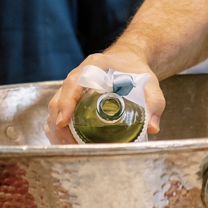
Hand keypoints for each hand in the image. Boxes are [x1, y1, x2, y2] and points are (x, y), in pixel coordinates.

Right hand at [48, 48, 164, 140]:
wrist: (129, 61)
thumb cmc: (136, 71)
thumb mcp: (150, 84)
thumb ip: (154, 103)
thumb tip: (153, 127)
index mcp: (94, 66)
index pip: (73, 83)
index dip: (66, 103)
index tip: (64, 122)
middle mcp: (78, 74)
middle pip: (58, 97)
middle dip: (59, 122)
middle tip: (69, 143)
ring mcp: (72, 85)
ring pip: (53, 105)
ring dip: (55, 127)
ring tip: (66, 146)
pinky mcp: (71, 95)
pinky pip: (57, 110)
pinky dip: (56, 126)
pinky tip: (63, 140)